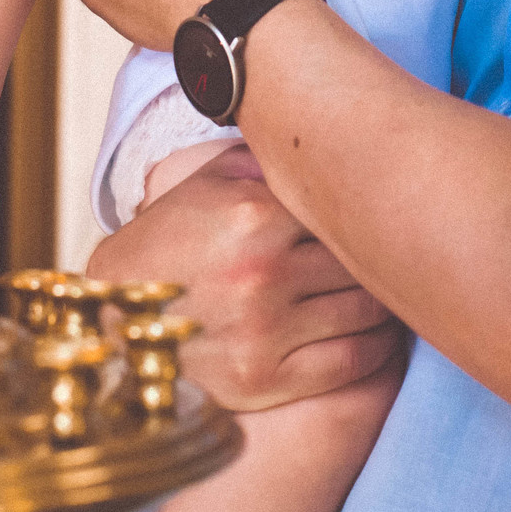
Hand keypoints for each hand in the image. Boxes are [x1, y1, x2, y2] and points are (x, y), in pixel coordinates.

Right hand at [85, 145, 402, 411]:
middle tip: (400, 248)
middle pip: (364, 257)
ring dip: (387, 298)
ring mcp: (264, 331)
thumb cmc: (166, 248)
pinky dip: (380, 346)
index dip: (369, 206)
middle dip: (381, 253)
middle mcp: (260, 272)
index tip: (389, 205)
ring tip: (391, 287)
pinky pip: (356, 360)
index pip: (347, 205)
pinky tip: (377, 331)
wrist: (110, 328)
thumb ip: (261, 159)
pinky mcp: (266, 380)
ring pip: (370, 309)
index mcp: (250, 215)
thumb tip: (323, 130)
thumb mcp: (201, 186)